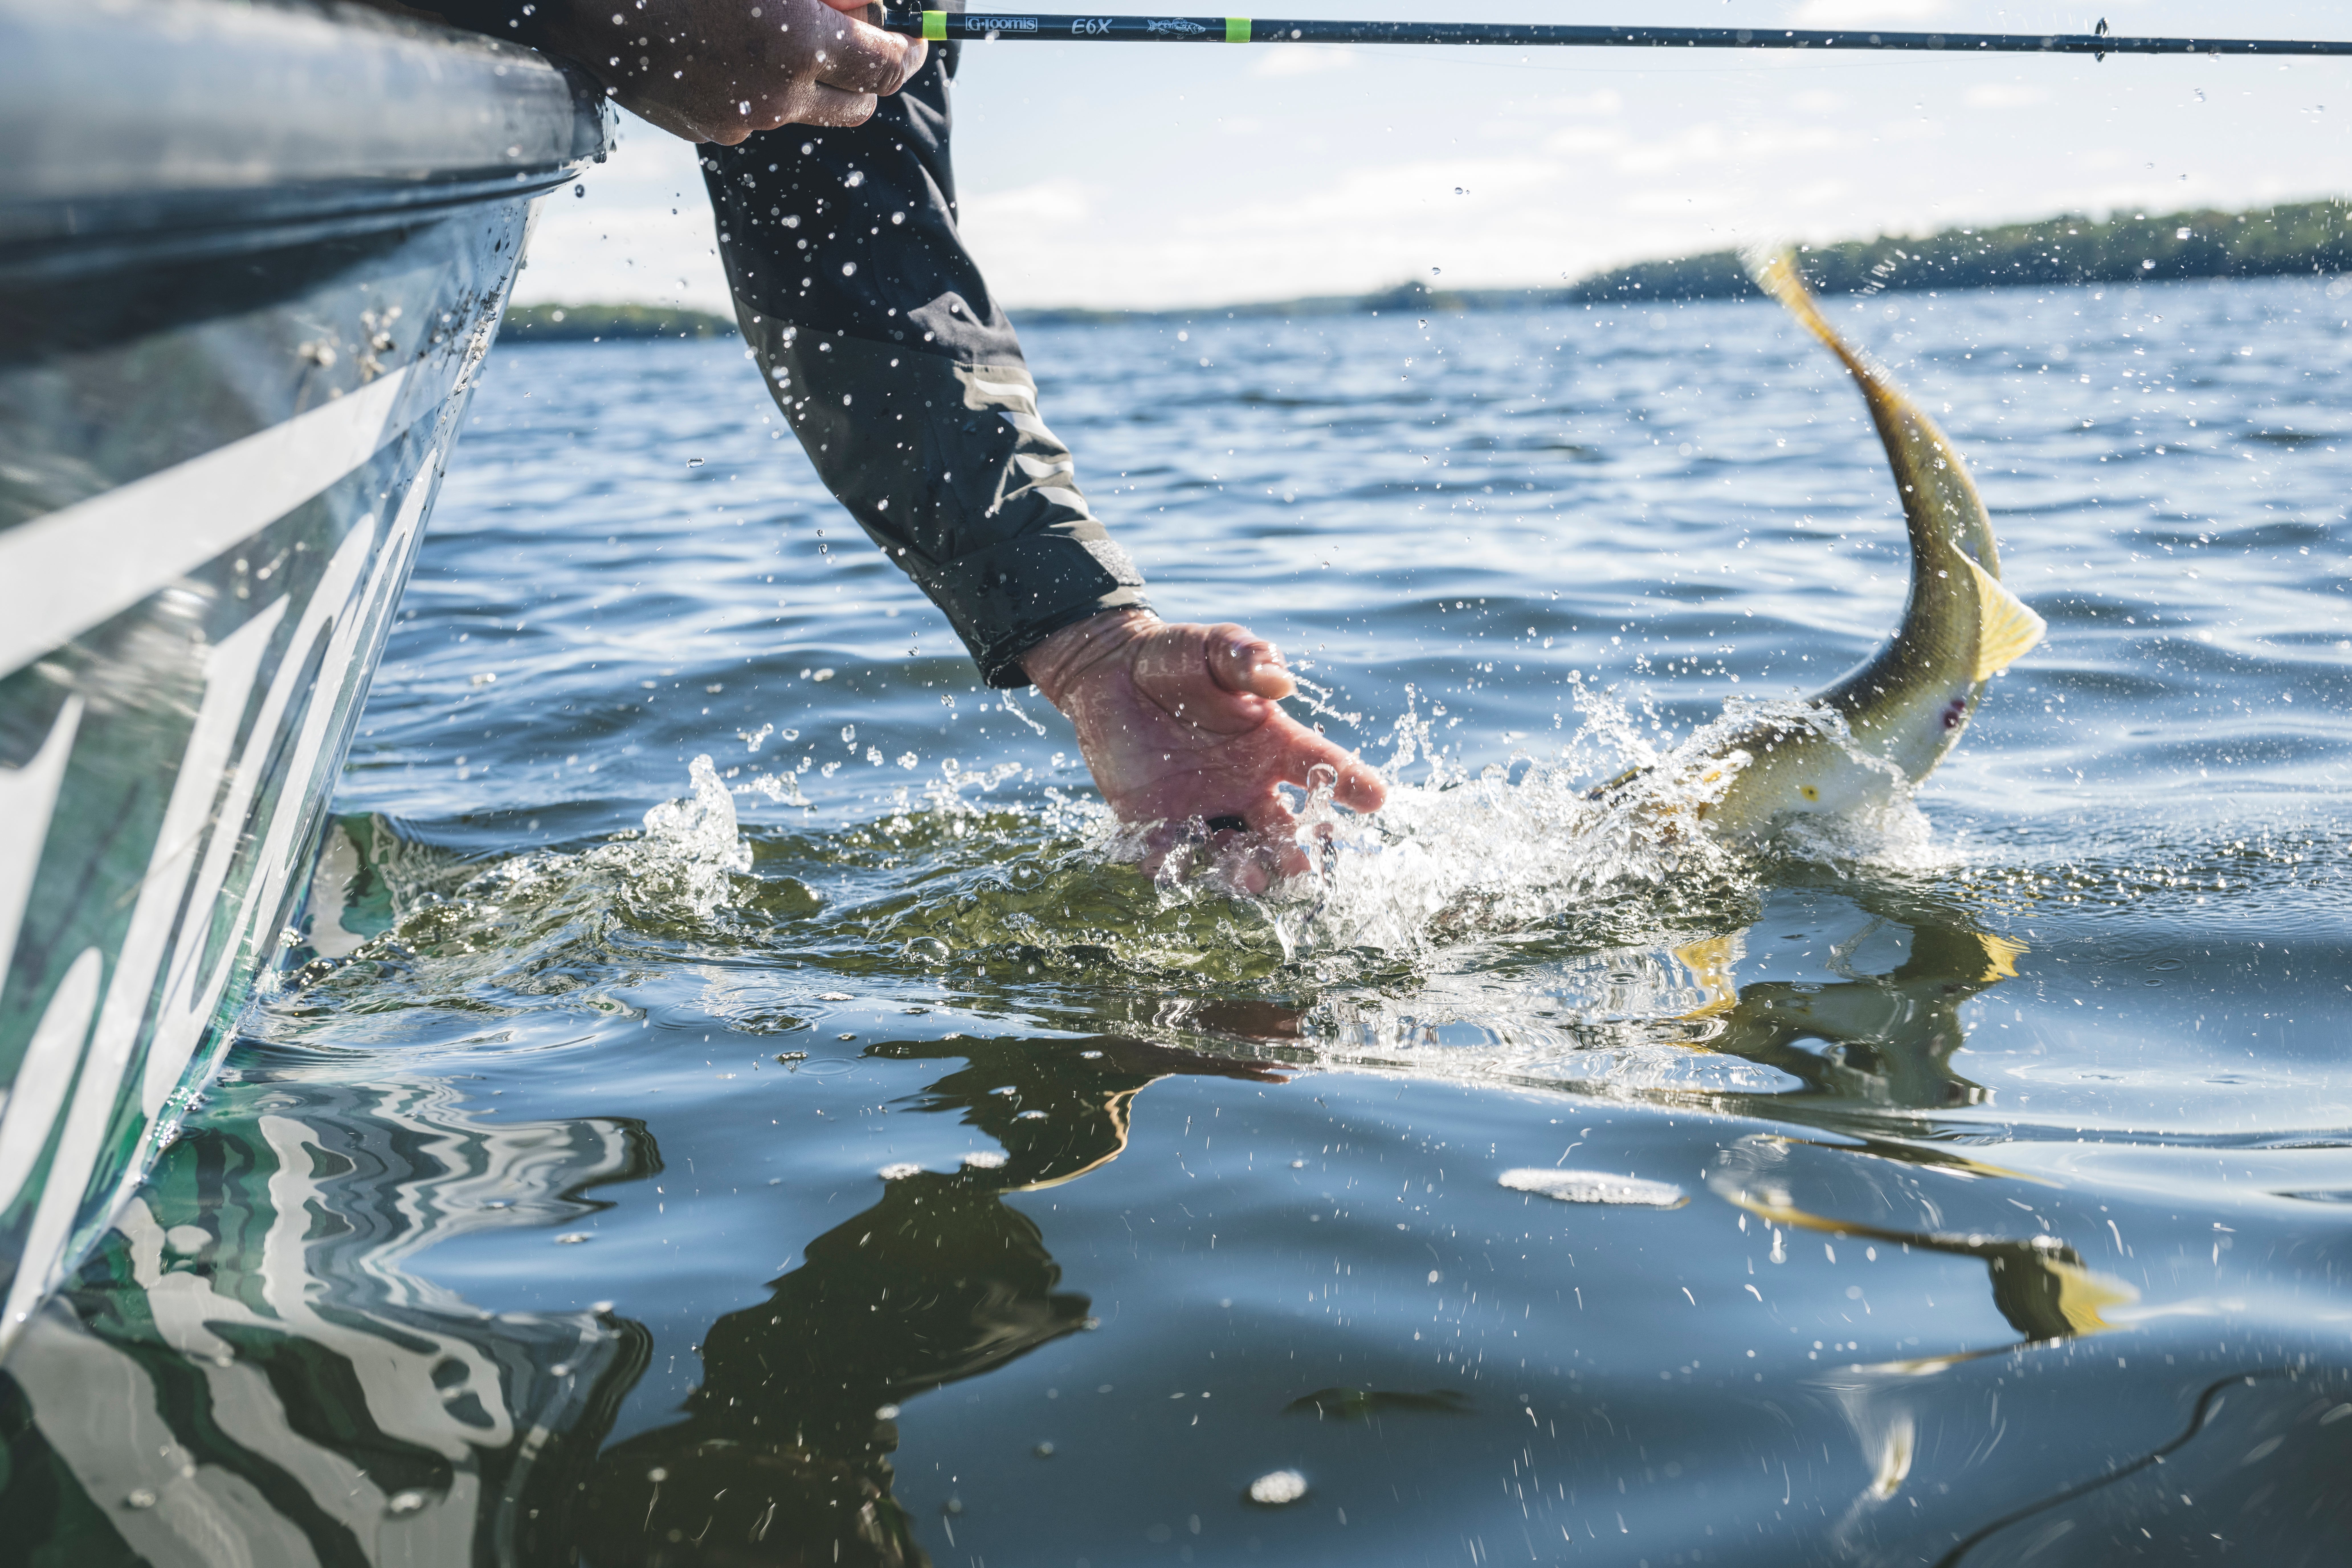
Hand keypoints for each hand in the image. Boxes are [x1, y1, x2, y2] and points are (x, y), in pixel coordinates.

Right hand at [538, 0, 926, 139]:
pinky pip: (751, 114)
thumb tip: (858, 2)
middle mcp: (778, 95)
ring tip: (780, 36)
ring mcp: (739, 120)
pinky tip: (729, 48)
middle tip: (864, 45)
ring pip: (802, 111)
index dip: (910, 50)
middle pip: (858, 108)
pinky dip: (758, 87)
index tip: (913, 38)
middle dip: (869, 78)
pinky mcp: (703, 128)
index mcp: (800, 44)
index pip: (886, 67)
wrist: (583, 0)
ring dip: (808, 80)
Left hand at [1023, 610, 1386, 891]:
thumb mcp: (1215, 649)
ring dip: (1246, 868)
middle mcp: (1248, 785)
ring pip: (1235, 851)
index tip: (1378, 798)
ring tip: (1253, 877)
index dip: (1351, 781)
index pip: (1322, 765)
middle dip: (1296, 849)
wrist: (1113, 673)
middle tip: (1304, 864)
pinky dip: (1174, 866)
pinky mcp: (1157, 822)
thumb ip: (1248, 659)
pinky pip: (1170, 853)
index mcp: (1274, 744)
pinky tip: (1177, 871)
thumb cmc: (1177, 657)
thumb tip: (1279, 680)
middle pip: (1284, 827)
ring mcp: (1206, 808)